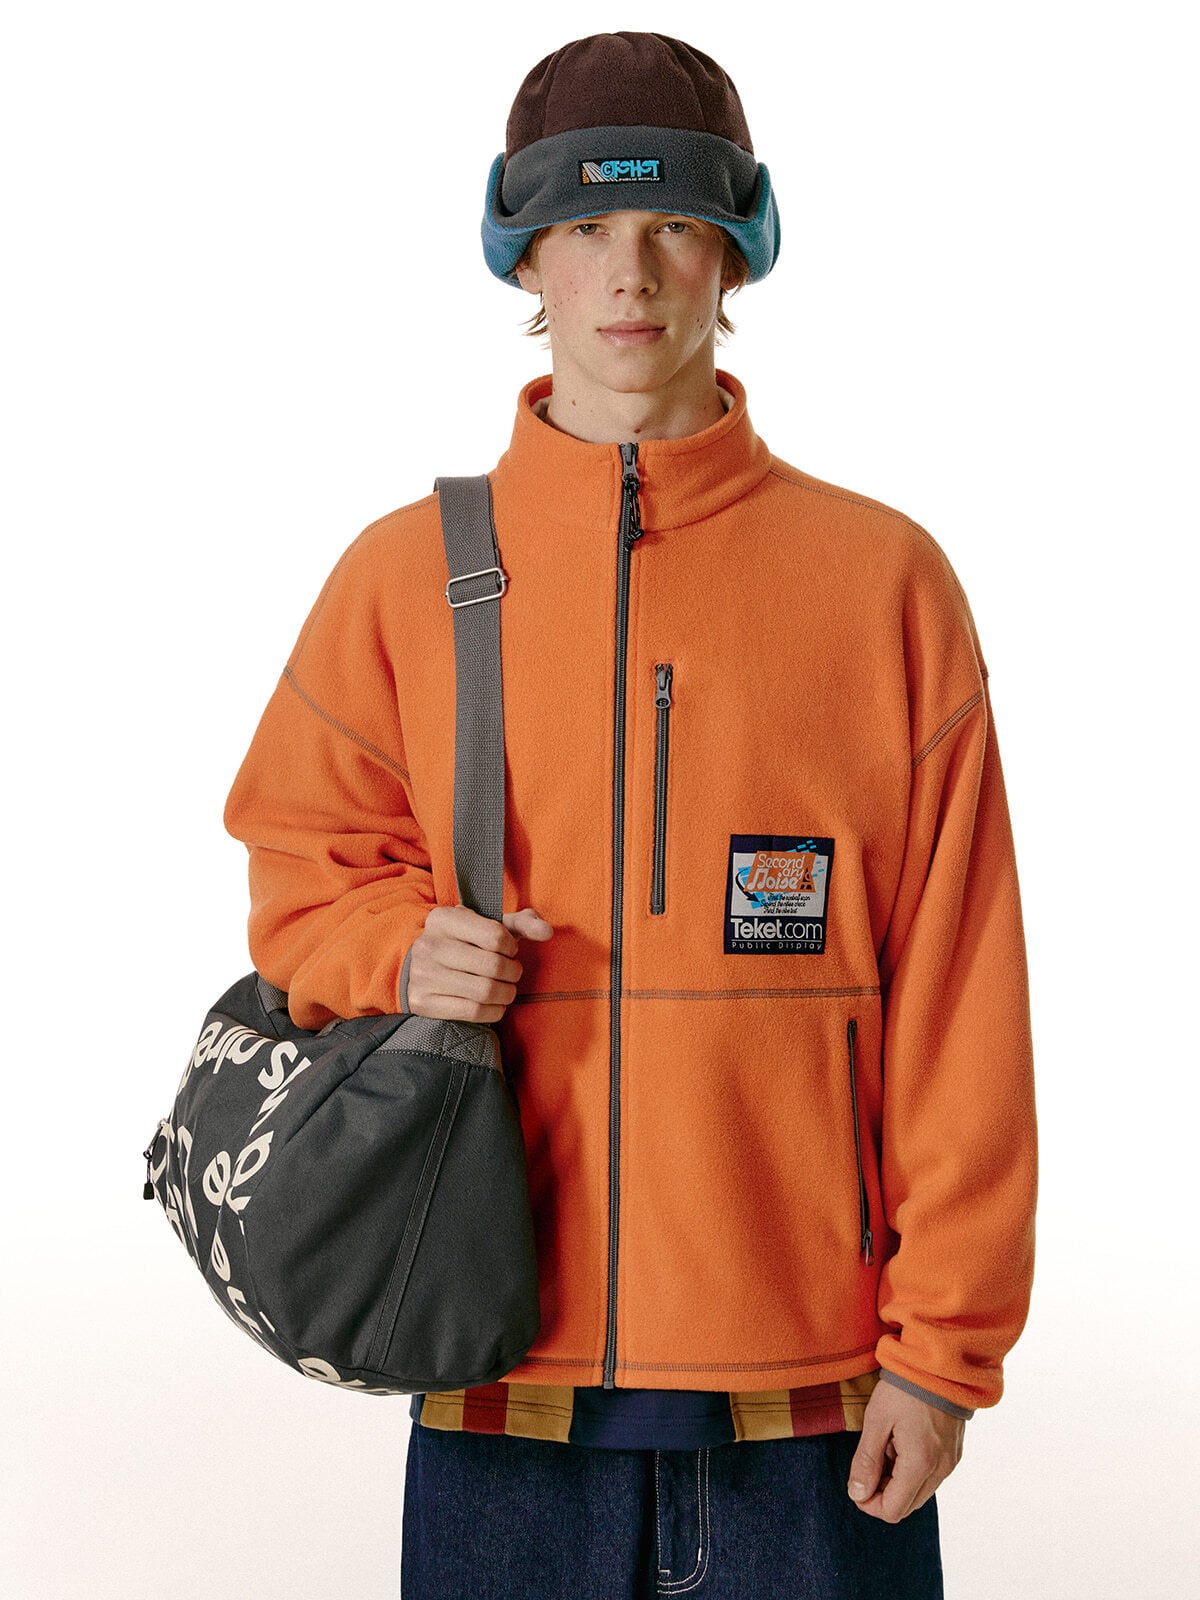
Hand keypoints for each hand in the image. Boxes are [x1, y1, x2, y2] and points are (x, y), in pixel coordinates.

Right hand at [405, 905, 553, 1021]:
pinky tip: (494, 1003)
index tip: (509, 949)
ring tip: (506, 988)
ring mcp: (422, 976)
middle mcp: (428, 945)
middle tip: (512, 972)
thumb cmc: (465, 943)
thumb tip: (547, 932)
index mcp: (443, 919)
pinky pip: (473, 1012)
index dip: (511, 946)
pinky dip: (494, 1010)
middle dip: (512, 972)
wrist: (421, 967)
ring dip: (506, 993)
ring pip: (485, 991)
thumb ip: (522, 924)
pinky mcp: (423, 1003)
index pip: (495, 936)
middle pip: (493, 966)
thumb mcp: (489, 925)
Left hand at [847, 1380, 964, 1522]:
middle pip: (907, 1506)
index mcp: (920, 1465)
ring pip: (919, 1493)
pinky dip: (912, 1470)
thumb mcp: (877, 1419)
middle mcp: (940, 1471)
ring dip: (898, 1481)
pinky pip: (931, 1477)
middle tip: (870, 1461)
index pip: (893, 1511)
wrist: (940, 1364)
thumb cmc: (905, 1388)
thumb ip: (866, 1460)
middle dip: (883, 1493)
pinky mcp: (954, 1454)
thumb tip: (857, 1494)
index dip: (869, 1503)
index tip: (856, 1483)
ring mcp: (950, 1463)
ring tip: (888, 1445)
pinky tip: (903, 1441)